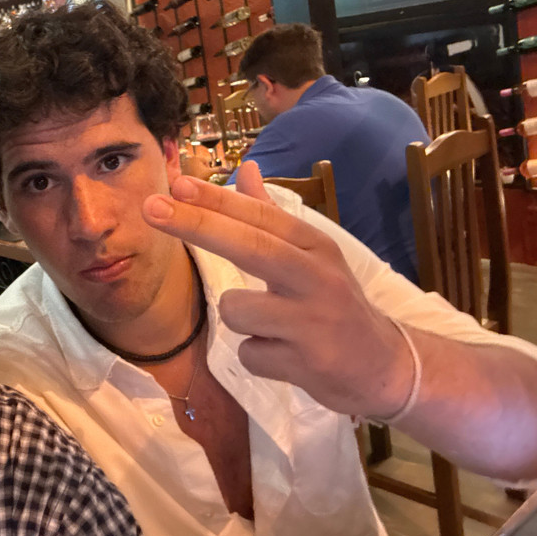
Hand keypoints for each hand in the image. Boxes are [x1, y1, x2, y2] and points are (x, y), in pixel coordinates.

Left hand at [142, 172, 413, 416]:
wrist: (386, 367)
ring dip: (241, 320)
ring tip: (273, 328)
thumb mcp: (312, 254)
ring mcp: (313, 321)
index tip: (175, 184)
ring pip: (236, 310)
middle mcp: (317, 276)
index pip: (259, 216)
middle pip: (248, 246)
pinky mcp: (309, 363)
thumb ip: (272, 214)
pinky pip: (249, 354)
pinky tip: (286, 356)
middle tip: (150, 207)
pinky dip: (257, 357)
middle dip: (195, 224)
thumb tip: (246, 168)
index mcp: (315, 246)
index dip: (215, 200)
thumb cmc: (334, 303)